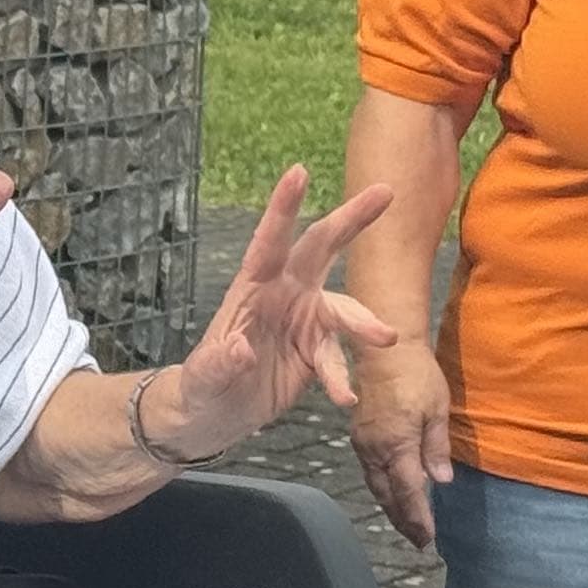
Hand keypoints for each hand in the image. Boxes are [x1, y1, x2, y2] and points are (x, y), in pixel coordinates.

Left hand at [172, 164, 396, 457]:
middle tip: (386, 191)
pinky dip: (343, 377)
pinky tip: (346, 399)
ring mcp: (304, 320)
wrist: (214, 415)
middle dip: (352, 219)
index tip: (299, 172)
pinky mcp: (316, 351)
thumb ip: (219, 363)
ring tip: (385, 338)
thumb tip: (240, 349)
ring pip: (343, 309)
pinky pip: (338, 358)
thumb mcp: (202, 378)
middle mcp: (283, 294)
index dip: (283, 208)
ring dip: (364, 322)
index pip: (269, 242)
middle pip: (321, 249)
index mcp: (251, 288)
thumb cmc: (201, 386)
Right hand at [346, 339, 454, 551]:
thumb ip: (437, 448)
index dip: (418, 518)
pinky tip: (392, 493)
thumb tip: (441, 482)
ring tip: (406, 524)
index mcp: (397, 444)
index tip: (427, 538)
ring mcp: (363, 443)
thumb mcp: (437, 410)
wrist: (385, 352)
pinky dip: (382, 488)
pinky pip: (369, 471)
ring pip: (375, 485)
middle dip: (402, 520)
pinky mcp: (359, 436)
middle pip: (387, 496)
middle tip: (418, 541)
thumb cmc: (417, 376)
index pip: (409, 492)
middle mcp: (375, 449)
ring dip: (391, 507)